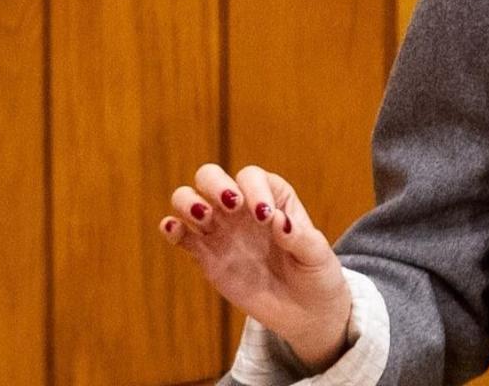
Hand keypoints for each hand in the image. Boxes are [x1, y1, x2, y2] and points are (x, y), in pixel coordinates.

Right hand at [159, 164, 352, 368]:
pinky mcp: (206, 257)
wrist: (305, 311)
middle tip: (230, 206)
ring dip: (188, 202)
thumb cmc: (316, 274)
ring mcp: (221, 231)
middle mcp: (241, 208)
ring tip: (204, 219)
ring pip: (188, 200)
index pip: (252, 177)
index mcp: (272, 197)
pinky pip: (181, 236)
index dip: (254, 190)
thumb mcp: (317, 256)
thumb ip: (300, 238)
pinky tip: (173, 230)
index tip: (264, 217)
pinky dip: (171, 228)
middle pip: (211, 177)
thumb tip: (279, 221)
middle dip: (214, 184)